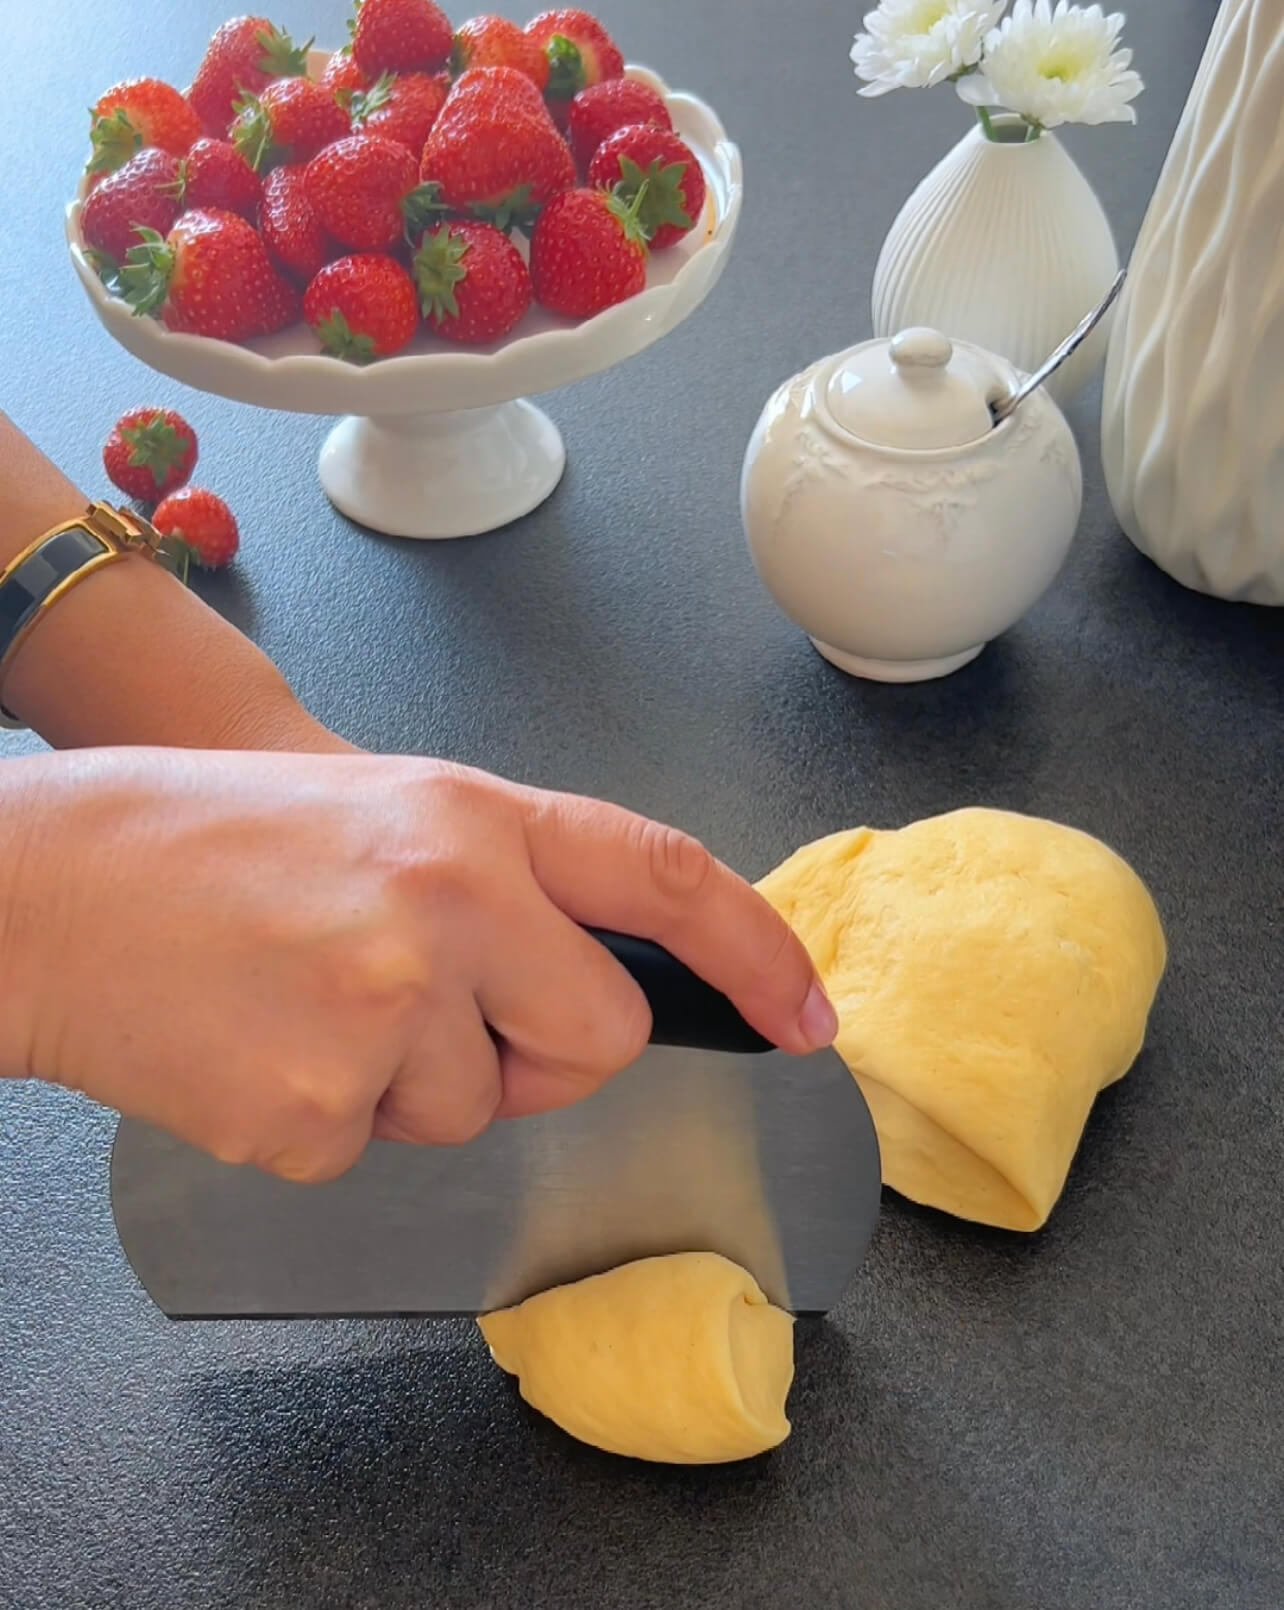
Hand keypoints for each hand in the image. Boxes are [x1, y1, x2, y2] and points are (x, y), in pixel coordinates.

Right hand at [4, 748, 835, 1182]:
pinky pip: (380, 1151)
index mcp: (473, 817)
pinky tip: (262, 1047)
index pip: (667, 879)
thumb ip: (510, 879)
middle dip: (540, 1051)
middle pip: (597, 1038)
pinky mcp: (320, 1108)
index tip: (804, 1013)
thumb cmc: (208, 840)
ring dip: (412, 1081)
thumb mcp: (385, 812)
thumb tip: (603, 969)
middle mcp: (451, 902)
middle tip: (432, 1008)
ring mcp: (388, 1009)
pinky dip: (331, 1119)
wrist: (49, 887)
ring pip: (480, 1109)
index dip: (759, 951)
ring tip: (309, 1001)